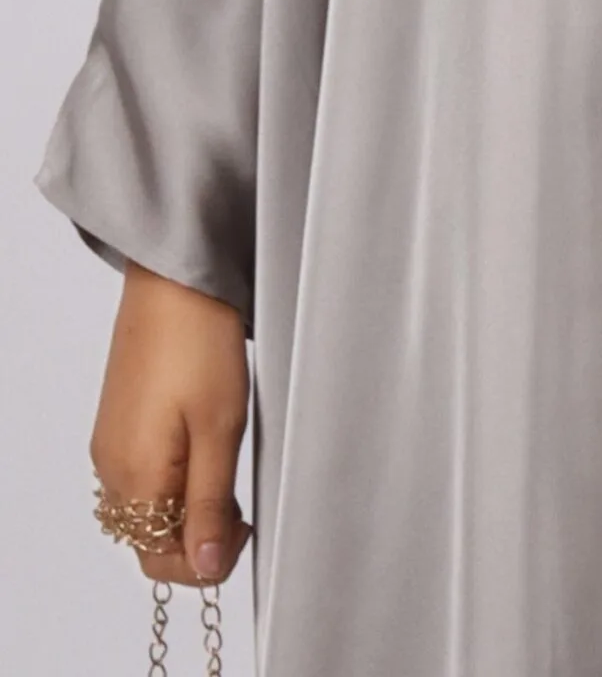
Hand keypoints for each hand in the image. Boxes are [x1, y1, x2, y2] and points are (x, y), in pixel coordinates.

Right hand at [90, 262, 251, 587]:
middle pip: (148, 539)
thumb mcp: (221, 430)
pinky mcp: (119, 421)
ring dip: (182, 508)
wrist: (174, 280)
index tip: (244, 529)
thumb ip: (210, 505)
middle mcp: (112, 468)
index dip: (206, 560)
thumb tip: (207, 567)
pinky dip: (169, 481)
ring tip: (223, 472)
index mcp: (135, 477)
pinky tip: (199, 450)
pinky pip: (139, 476)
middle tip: (239, 506)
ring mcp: (111, 443)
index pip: (160, 561)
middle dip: (194, 536)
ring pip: (144, 508)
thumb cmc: (200, 343)